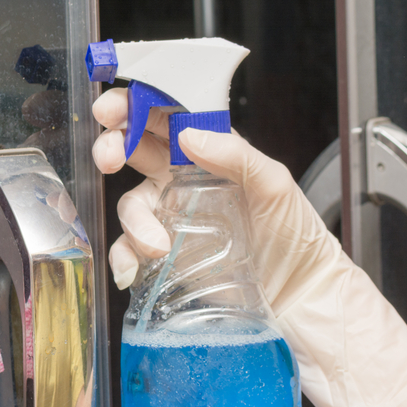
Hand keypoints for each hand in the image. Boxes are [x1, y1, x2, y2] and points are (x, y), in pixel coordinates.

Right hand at [92, 89, 406, 406]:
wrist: (298, 299)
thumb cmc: (297, 239)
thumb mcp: (275, 186)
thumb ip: (236, 155)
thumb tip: (188, 135)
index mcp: (211, 153)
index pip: (166, 118)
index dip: (135, 107)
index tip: (113, 110)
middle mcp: (184, 181)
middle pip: (134, 150)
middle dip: (113, 146)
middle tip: (108, 158)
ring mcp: (171, 219)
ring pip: (130, 204)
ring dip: (134, 220)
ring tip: (158, 246)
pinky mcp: (163, 257)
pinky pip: (128, 249)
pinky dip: (123, 257)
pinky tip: (133, 270)